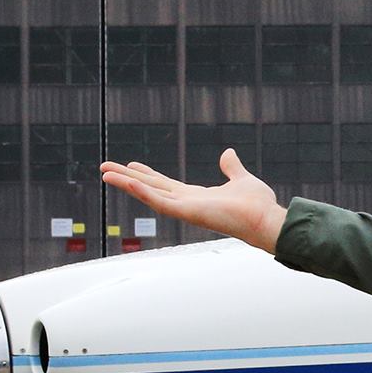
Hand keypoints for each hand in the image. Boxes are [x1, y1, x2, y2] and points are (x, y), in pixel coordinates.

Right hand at [100, 149, 288, 253]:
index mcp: (197, 196)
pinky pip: (160, 202)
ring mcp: (185, 209)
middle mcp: (187, 203)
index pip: (166, 184)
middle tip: (106, 169)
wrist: (265, 219)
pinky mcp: (187, 212)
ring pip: (148, 194)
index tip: (133, 166)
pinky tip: (127, 181)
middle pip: (151, 188)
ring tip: (105, 174)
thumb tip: (227, 153)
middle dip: (128, 178)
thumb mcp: (241, 179)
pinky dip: (143, 192)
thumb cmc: (258, 205)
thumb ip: (232, 167)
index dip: (148, 175)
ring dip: (126, 184)